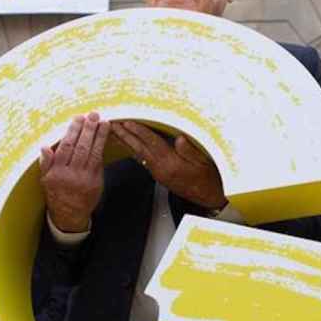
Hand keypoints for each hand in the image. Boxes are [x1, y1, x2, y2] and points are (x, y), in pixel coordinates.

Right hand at [40, 112, 110, 232]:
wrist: (70, 214)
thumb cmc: (56, 193)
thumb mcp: (45, 180)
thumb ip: (46, 163)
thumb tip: (44, 146)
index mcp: (57, 174)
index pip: (66, 147)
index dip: (73, 131)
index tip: (78, 118)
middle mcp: (71, 176)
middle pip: (81, 148)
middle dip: (88, 130)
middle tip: (93, 115)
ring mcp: (85, 179)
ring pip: (93, 153)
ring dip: (99, 136)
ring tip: (104, 122)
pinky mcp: (96, 181)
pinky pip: (99, 161)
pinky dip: (102, 147)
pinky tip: (105, 137)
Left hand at [111, 120, 226, 210]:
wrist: (207, 197)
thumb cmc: (208, 179)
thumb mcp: (204, 163)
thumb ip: (190, 151)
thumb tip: (180, 139)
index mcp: (172, 164)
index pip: (153, 144)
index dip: (140, 132)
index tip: (128, 122)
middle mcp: (161, 169)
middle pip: (140, 148)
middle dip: (125, 135)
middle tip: (112, 124)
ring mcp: (158, 173)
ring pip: (138, 154)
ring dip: (125, 142)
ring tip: (113, 132)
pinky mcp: (158, 175)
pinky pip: (142, 160)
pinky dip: (132, 150)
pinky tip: (126, 145)